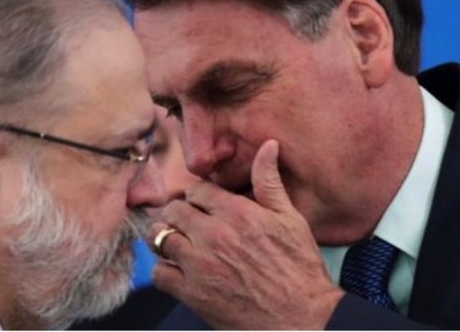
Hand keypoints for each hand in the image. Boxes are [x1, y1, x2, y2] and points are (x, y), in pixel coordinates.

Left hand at [149, 140, 343, 328]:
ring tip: (176, 242)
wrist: (301, 319)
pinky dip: (164, 270)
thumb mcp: (291, 219)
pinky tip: (177, 270)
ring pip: (160, 237)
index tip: (201, 204)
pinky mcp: (193, 294)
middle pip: (173, 210)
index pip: (196, 190)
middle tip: (185, 223)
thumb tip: (268, 145)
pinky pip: (159, 273)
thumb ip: (269, 182)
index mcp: (238, 213)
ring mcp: (201, 265)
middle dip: (177, 213)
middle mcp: (215, 235)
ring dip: (165, 238)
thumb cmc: (299, 269)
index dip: (197, 195)